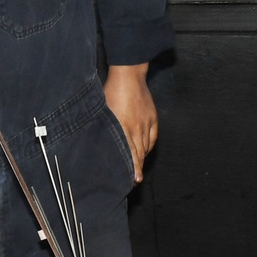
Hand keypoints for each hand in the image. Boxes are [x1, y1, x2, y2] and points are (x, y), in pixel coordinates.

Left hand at [103, 63, 157, 182]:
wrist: (129, 76)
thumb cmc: (111, 92)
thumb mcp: (104, 112)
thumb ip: (106, 128)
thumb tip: (103, 144)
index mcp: (122, 127)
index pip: (128, 153)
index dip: (131, 168)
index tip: (133, 180)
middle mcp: (136, 128)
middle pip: (138, 154)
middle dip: (137, 168)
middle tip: (135, 180)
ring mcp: (146, 123)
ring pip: (145, 147)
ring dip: (142, 159)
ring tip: (139, 169)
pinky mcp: (153, 118)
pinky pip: (152, 138)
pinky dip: (148, 147)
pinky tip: (144, 151)